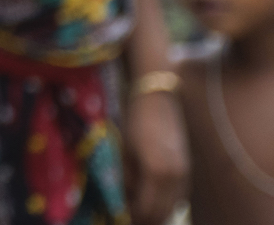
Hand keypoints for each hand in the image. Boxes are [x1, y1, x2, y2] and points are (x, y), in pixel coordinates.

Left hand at [122, 90, 187, 224]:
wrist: (160, 99)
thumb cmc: (136, 121)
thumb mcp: (125, 152)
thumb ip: (127, 181)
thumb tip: (125, 203)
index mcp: (157, 173)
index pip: (146, 209)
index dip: (133, 217)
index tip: (121, 217)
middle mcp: (177, 178)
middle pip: (163, 213)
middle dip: (146, 219)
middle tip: (129, 218)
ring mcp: (186, 174)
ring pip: (173, 207)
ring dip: (157, 213)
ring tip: (139, 211)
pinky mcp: (189, 170)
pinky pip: (180, 197)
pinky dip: (167, 204)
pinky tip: (152, 199)